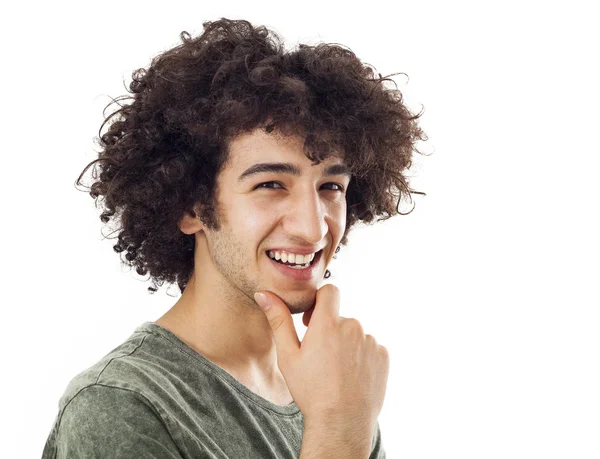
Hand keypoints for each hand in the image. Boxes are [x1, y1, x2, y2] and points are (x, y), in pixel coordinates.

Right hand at [254, 284, 388, 428]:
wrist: (341, 422)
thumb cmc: (311, 390)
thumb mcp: (288, 356)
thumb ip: (278, 320)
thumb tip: (264, 294)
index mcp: (327, 323)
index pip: (330, 291)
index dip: (320, 301)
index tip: (311, 321)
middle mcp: (353, 327)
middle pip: (340, 318)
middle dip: (331, 331)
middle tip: (320, 358)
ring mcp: (370, 341)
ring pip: (355, 334)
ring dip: (346, 345)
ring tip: (337, 371)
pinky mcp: (382, 356)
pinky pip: (370, 348)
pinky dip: (361, 357)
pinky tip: (351, 377)